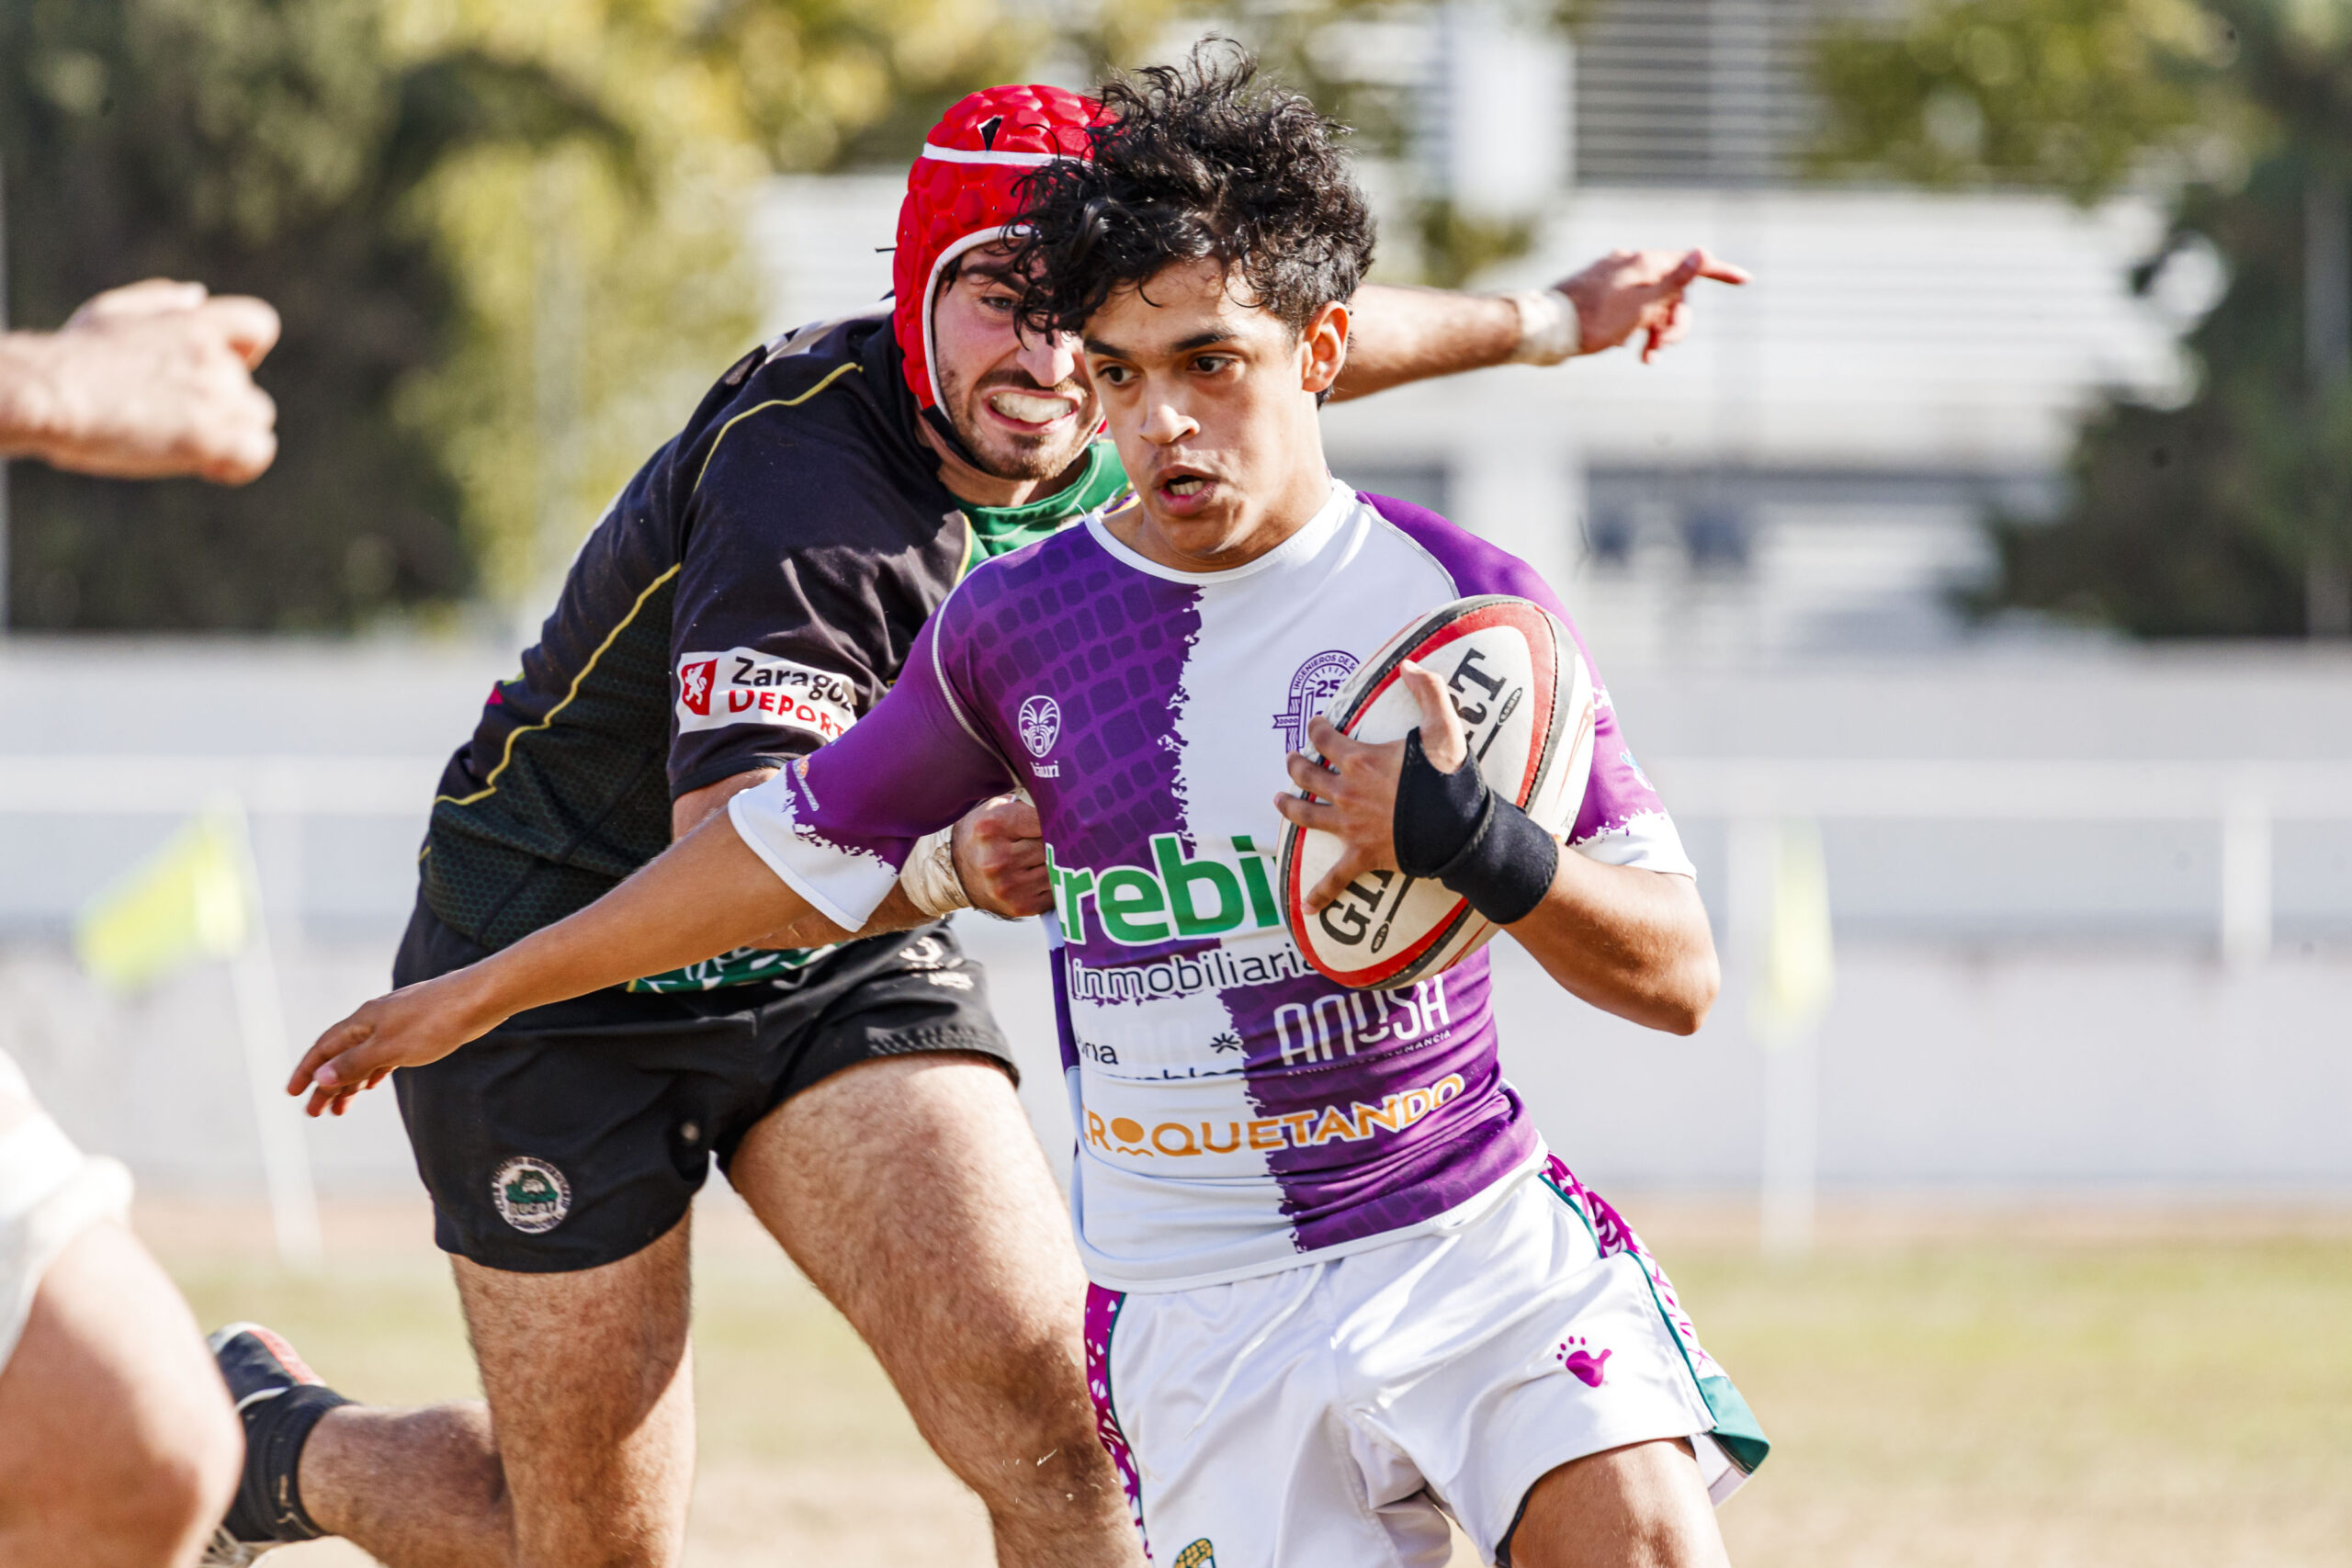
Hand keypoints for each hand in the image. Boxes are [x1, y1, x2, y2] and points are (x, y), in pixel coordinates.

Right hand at [7, 279, 280, 481]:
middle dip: (220, 409)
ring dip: (227, 435)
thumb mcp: (112, 312)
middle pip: (249, 390)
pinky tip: (208, 467)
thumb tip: (198, 296)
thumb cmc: (71, 356)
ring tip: (177, 442)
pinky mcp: (209, 437)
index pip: (260, 324)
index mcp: (195, 323)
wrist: (47, 393)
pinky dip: (241, 464)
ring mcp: (214, 397)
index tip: (217, 369)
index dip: (247, 352)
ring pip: (255, 421)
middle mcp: (214, 358)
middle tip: (169, 420)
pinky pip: (258, 452)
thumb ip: (161, 303)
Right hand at [287, 971, 503, 1118]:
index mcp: (362, 1021)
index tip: (292, 1094)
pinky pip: (384, 1055)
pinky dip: (373, 1072)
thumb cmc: (435, 1021)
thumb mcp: (389, 1048)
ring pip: (363, 1057)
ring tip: (340, 1109)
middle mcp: (374, 1020)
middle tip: (316, 1114)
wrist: (479, 999)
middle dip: (326, 1085)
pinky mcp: (416, 1031)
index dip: (305, 1071)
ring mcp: (395, 1025)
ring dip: (349, 1083)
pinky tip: (370, 1085)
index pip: (323, 1048)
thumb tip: (319, 1077)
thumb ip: (354, 1063)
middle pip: (341, 1055)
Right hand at [953, 792, 1050, 916]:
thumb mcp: (995, 808)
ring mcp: (1009, 886)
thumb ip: (1026, 804)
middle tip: (1055, 836)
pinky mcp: (1020, 906)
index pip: (1045, 819)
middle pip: (1051, 844)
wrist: (956, 872)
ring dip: (1057, 861)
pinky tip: (1042, 874)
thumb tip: (1065, 806)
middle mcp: (998, 859)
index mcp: (992, 827)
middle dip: (1056, 839)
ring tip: (1045, 854)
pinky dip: (1055, 882)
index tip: (1057, 818)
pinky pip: (1056, 890)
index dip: (1054, 818)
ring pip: (1056, 868)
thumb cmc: (984, 835)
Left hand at [1273, 660, 1467, 912]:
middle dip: (1295, 766)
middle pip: (1308, 776)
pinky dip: (1321, 893)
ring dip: (1289, 807)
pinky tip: (1307, 907)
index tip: (1312, 725)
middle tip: (1290, 760)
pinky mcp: (1363, 856)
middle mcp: (1348, 792)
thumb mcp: (1445, 729)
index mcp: (1362, 761)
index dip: (1316, 729)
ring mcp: (1351, 826)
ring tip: (1277, 801)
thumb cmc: (1452, 782)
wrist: (1461, 831)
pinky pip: (1336, 878)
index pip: (1326, 739)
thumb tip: (1410, 666)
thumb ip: (1429, 692)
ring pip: (1307, 816)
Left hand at [1555, 249, 1747, 363]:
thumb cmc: (1594, 320)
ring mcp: (1613, 277)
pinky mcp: (1599, 293)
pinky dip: (1635, 327)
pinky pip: (1630, 308)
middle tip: (1660, 347)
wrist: (1545, 329)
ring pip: (1651, 302)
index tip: (1745, 280)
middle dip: (1675, 321)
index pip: (1691, 262)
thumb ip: (1673, 281)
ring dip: (1656, 330)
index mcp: (1644, 262)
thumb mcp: (1642, 305)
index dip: (1720, 271)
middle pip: (1672, 290)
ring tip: (1646, 356)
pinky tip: (1622, 346)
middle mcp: (1629, 263)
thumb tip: (1701, 253)